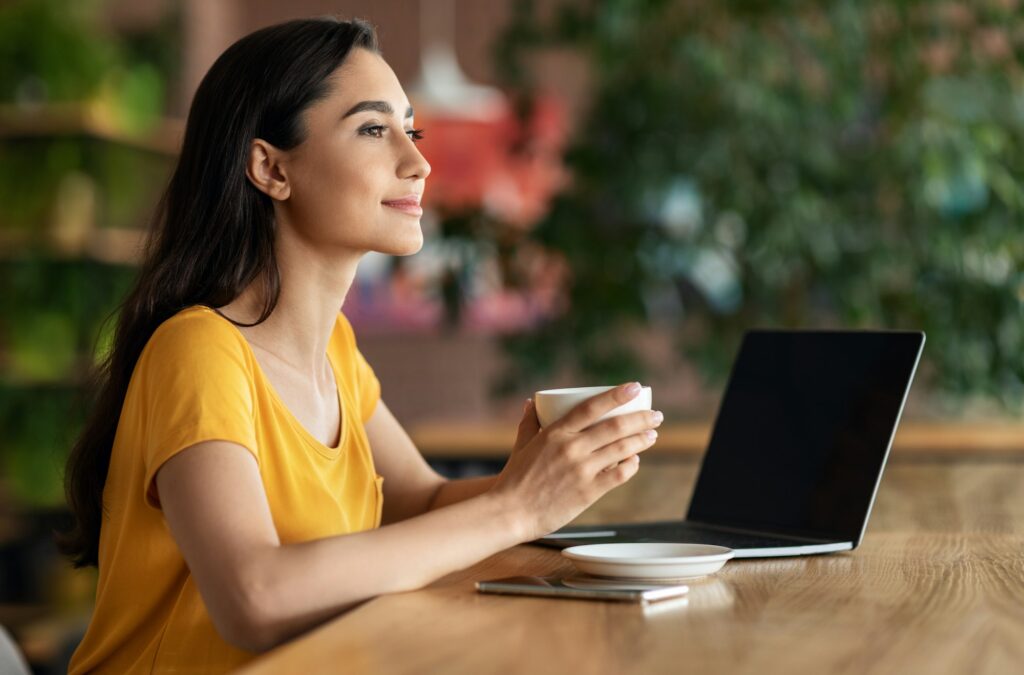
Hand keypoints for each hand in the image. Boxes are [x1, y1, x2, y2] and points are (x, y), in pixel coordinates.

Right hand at [491, 382, 663, 541]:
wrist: (510, 513)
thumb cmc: (514, 480)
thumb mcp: (521, 445)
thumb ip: (530, 423)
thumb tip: (532, 402)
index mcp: (555, 433)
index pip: (592, 407)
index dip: (616, 395)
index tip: (634, 387)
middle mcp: (571, 448)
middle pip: (615, 427)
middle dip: (641, 418)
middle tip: (655, 415)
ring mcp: (581, 470)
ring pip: (621, 449)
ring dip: (641, 440)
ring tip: (652, 435)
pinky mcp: (588, 491)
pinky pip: (618, 475)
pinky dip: (631, 465)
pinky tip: (635, 461)